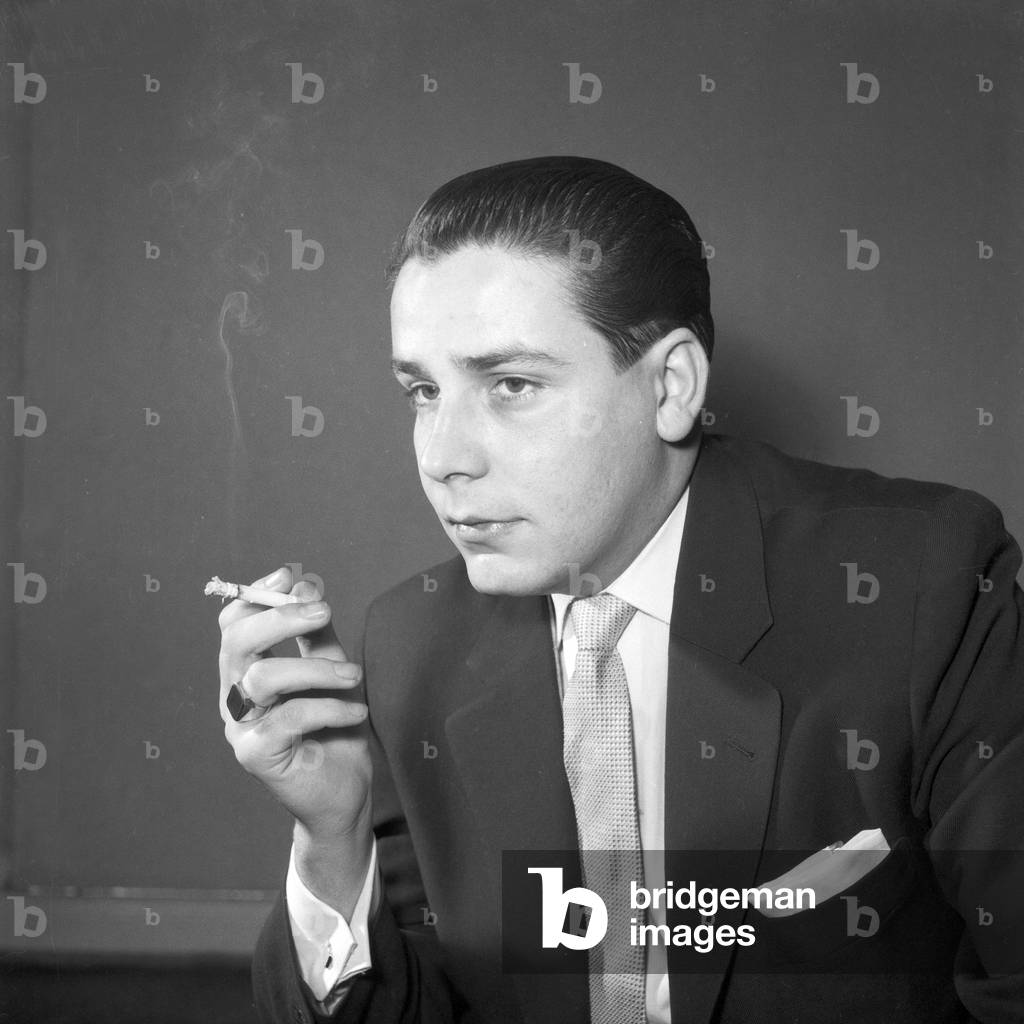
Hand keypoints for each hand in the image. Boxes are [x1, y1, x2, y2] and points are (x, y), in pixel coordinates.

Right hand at [217, 566, 372, 849]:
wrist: (344, 793)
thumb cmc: (334, 729)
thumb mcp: (332, 671)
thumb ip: (317, 633)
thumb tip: (305, 586)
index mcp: (247, 671)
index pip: (233, 624)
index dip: (257, 596)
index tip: (289, 576)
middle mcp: (235, 696)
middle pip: (236, 643)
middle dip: (280, 619)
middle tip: (324, 611)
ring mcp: (240, 728)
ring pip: (262, 679)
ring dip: (315, 669)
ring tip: (354, 677)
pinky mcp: (256, 756)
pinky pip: (287, 719)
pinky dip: (329, 709)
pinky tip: (357, 713)